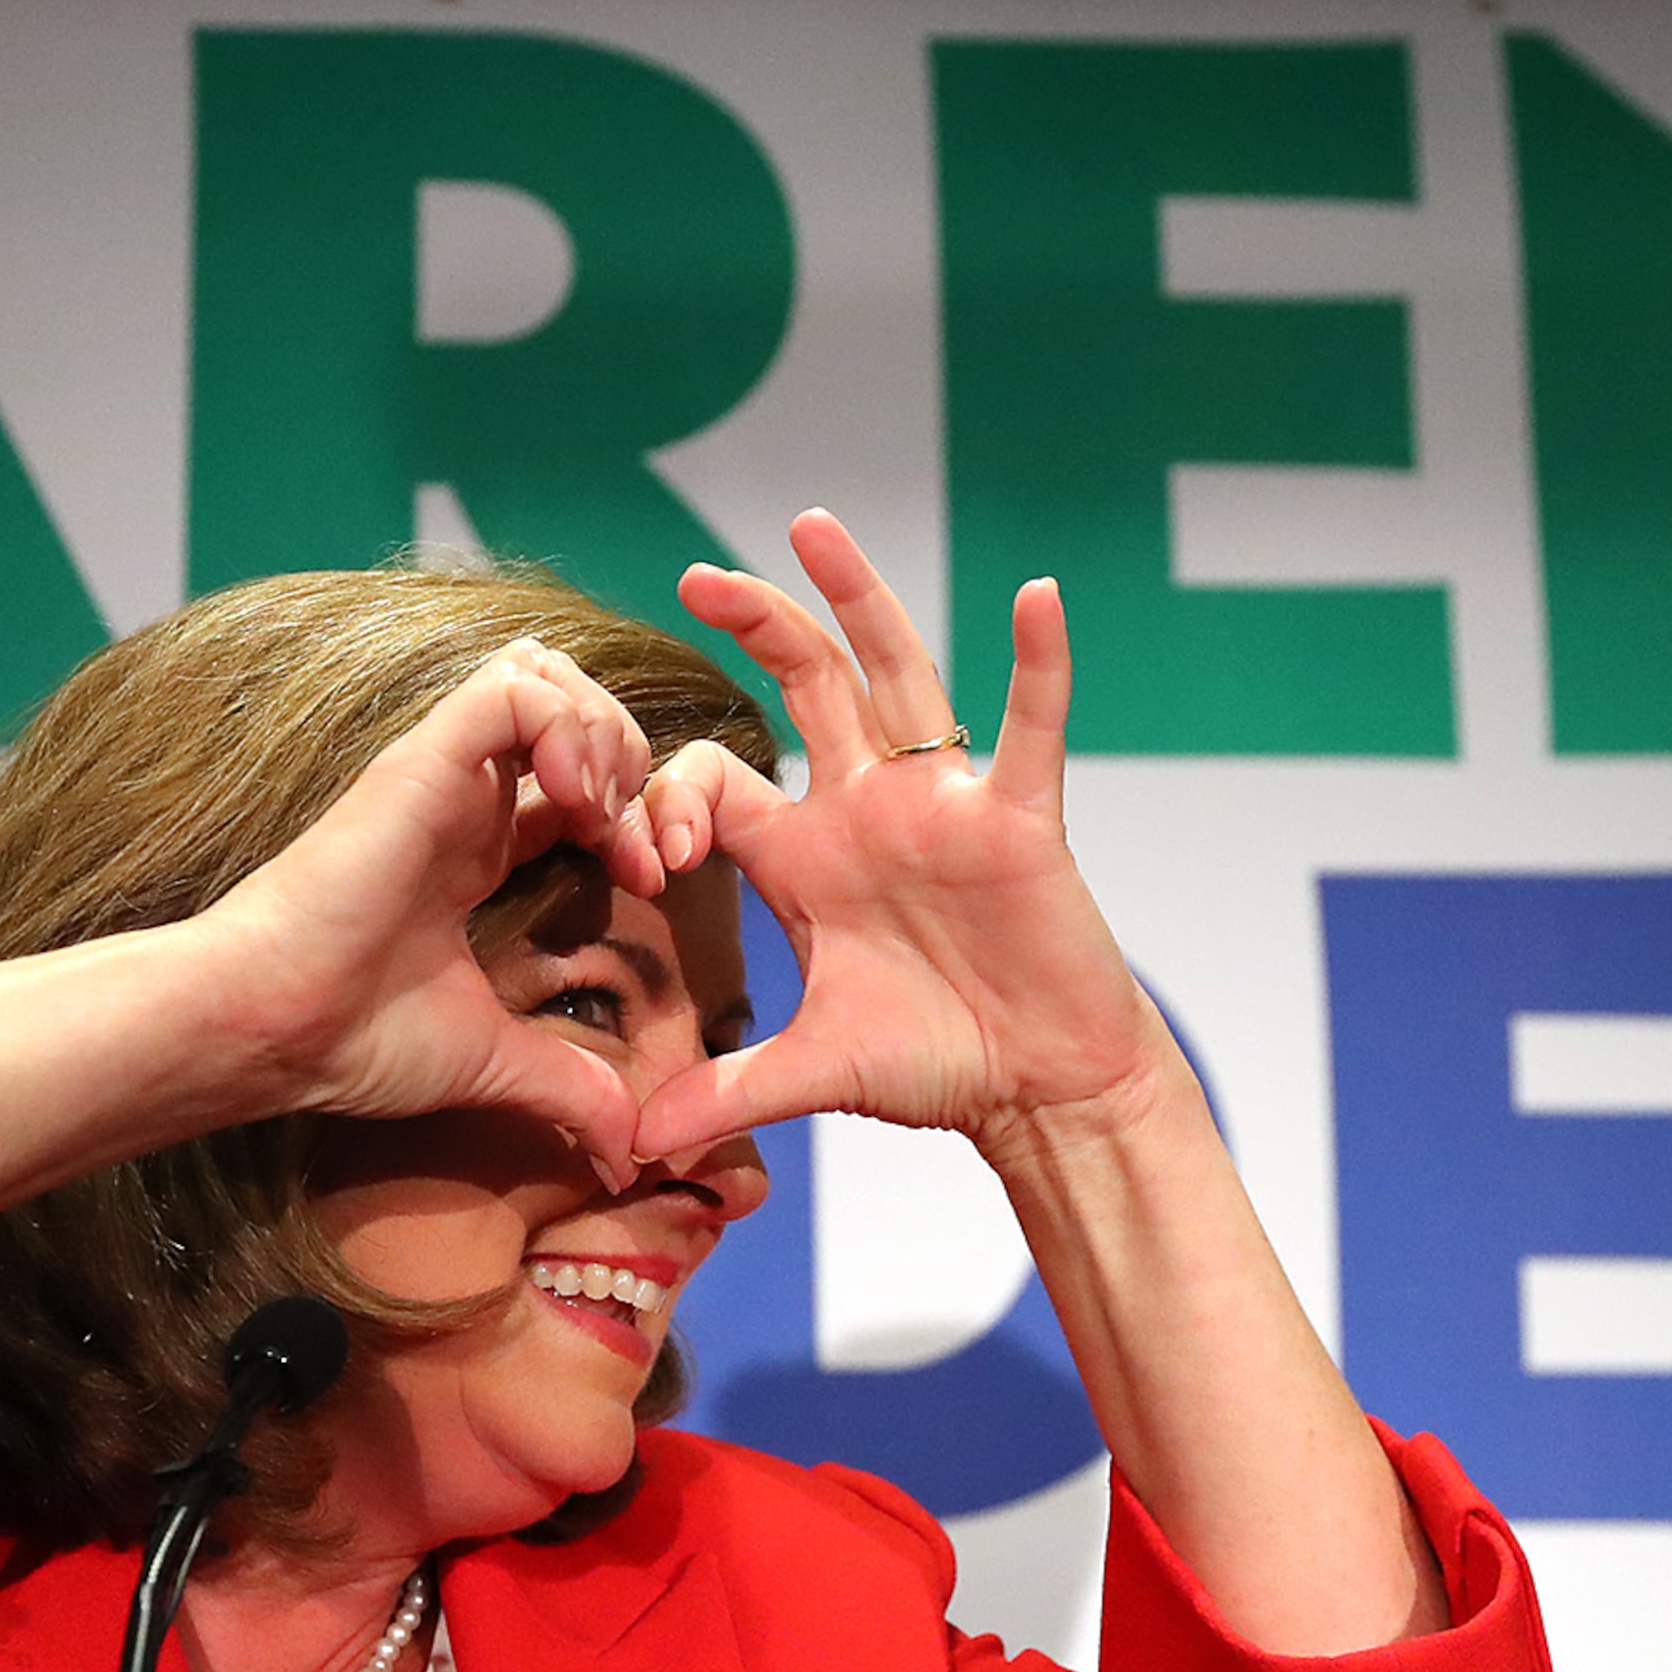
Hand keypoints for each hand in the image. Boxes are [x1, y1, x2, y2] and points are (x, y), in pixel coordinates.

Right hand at [198, 639, 666, 1183]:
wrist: (274, 1028)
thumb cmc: (354, 1039)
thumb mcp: (494, 1062)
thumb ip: (568, 1088)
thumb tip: (629, 1152)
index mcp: (476, 850)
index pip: (578, 781)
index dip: (634, 815)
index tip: (649, 882)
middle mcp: (462, 798)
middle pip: (574, 710)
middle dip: (638, 763)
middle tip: (643, 846)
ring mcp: (442, 772)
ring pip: (548, 674)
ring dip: (606, 732)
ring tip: (606, 813)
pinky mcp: (421, 759)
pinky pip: (514, 687)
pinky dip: (567, 725)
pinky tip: (578, 801)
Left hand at [635, 511, 1170, 1159]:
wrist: (1037, 1089)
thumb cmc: (937, 1065)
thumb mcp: (815, 1071)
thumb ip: (726, 1091)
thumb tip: (633, 1144)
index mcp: (807, 856)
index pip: (722, 781)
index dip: (673, 796)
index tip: (649, 847)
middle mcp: (869, 809)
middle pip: (804, 689)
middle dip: (754, 627)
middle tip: (697, 575)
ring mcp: (944, 804)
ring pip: (896, 674)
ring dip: (857, 599)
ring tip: (814, 527)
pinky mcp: (1019, 820)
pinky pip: (1031, 728)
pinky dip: (1038, 665)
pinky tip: (1037, 596)